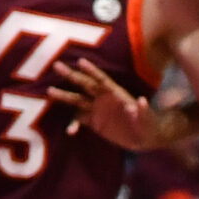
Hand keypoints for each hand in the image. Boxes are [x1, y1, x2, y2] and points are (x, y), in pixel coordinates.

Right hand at [48, 58, 182, 149]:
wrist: (145, 137)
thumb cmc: (149, 124)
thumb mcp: (148, 118)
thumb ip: (143, 111)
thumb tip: (140, 102)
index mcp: (115, 93)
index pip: (102, 80)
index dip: (92, 71)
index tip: (80, 61)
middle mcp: (103, 98)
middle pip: (84, 85)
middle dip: (71, 75)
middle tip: (56, 65)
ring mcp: (97, 110)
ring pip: (77, 100)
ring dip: (65, 96)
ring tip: (49, 91)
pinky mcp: (94, 123)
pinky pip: (80, 121)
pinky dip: (74, 125)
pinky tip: (70, 131)